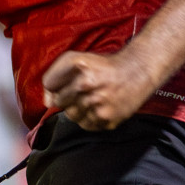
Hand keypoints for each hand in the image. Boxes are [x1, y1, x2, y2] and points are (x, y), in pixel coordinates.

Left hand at [42, 50, 156, 131]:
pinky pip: (86, 125)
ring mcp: (97, 102)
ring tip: (92, 99)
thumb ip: (57, 75)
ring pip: (71, 115)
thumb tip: (47, 102)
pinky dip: (90, 119)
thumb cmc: (104, 66)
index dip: (54, 86)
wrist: (137, 72)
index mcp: (78, 64)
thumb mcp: (79, 59)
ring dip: (78, 109)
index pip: (49, 84)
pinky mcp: (107, 118)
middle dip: (67, 98)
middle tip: (82, 92)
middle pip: (59, 102)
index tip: (64, 84)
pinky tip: (99, 107)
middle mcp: (86, 83)